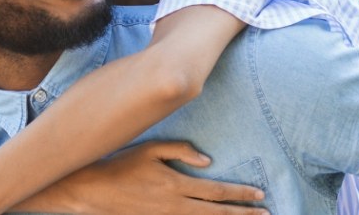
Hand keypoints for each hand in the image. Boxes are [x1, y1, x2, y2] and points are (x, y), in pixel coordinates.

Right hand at [61, 140, 267, 214]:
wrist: (91, 191)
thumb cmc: (121, 165)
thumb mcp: (150, 149)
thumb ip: (181, 151)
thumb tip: (208, 161)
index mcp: (175, 184)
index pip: (217, 192)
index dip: (241, 194)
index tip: (260, 195)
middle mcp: (174, 206)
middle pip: (216, 214)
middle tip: (267, 214)